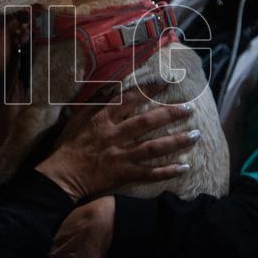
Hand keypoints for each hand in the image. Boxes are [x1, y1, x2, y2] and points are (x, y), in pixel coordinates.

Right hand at [35, 85, 194, 199]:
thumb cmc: (68, 146)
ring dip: (177, 141)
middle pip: (148, 122)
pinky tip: (184, 167)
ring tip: (195, 135)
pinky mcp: (123, 174)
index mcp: (103, 119)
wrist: (62, 175)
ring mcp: (121, 156)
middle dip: (171, 114)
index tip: (167, 82)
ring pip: (154, 147)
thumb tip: (110, 88)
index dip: (149, 90)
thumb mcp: (77, 119)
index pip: (130, 100)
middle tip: (190, 108)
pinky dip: (167, 171)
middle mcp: (115, 135)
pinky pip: (149, 173)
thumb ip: (94, 104)